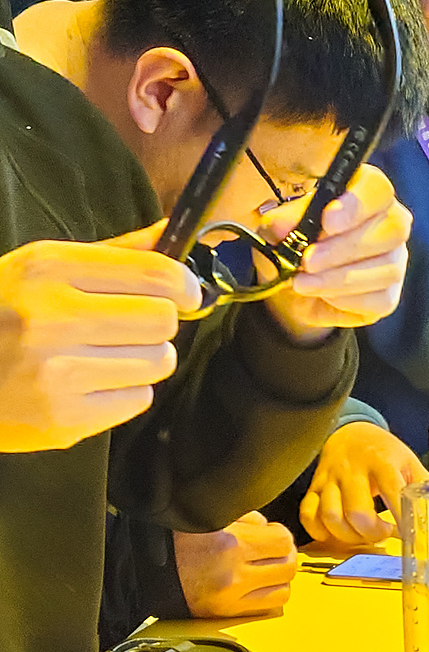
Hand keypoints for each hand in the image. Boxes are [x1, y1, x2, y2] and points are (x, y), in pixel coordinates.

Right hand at [0, 223, 200, 451]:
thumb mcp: (43, 268)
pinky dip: (125, 393)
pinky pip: (140, 400)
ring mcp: (56, 373)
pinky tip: (90, 384)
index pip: (155, 274)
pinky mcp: (64, 419)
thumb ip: (115, 254)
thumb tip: (174, 232)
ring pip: (159, 362)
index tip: (186, 293)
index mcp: (49, 269)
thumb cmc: (0, 313)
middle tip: (133, 327)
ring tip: (105, 356)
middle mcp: (52, 318)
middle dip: (159, 324)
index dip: (185, 285)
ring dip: (145, 359)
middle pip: (164, 320)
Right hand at [173, 511, 298, 617]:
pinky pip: (266, 608)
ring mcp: (229, 600)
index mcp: (230, 545)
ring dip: (280, 578)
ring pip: (283, 591)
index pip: (283, 541)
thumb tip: (269, 527)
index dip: (280, 534)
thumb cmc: (176, 541)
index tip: (272, 533)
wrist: (143, 569)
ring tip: (266, 568)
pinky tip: (258, 584)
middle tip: (272, 550)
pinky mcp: (225, 615)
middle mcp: (232, 576)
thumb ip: (248, 518)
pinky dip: (269, 595)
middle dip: (285, 555)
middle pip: (288, 566)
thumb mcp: (213, 517)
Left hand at [257, 164, 411, 341]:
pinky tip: (323, 297)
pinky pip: (381, 299)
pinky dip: (346, 300)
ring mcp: (395, 260)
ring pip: (388, 268)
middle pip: (392, 229)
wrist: (290, 289)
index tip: (328, 221)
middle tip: (308, 261)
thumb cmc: (290, 246)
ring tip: (303, 283)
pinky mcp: (389, 295)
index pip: (378, 189)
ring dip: (340, 278)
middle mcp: (389, 222)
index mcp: (364, 193)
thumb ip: (284, 220)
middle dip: (345, 247)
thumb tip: (282, 225)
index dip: (357, 204)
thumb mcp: (278, 227)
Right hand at [300, 422, 428, 547]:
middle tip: (384, 532)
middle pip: (357, 511)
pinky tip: (336, 533)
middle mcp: (353, 470)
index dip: (402, 518)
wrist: (351, 433)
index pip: (392, 492)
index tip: (411, 536)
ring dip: (348, 535)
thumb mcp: (408, 461)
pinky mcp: (314, 487)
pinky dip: (319, 531)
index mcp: (382, 462)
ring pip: (330, 516)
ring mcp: (330, 479)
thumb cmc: (384, 452)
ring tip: (363, 534)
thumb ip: (423, 484)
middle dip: (372, 532)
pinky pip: (308, 515)